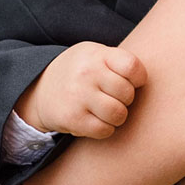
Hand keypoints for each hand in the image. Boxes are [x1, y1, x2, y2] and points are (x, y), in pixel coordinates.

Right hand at [15, 41, 147, 138]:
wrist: (39, 88)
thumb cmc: (79, 70)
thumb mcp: (94, 54)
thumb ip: (117, 61)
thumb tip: (146, 80)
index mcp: (96, 55)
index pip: (131, 67)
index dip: (139, 78)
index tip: (133, 81)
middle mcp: (87, 74)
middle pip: (127, 93)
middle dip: (126, 99)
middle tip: (116, 97)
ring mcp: (78, 97)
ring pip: (118, 114)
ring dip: (118, 116)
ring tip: (109, 110)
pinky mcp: (73, 119)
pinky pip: (104, 130)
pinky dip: (106, 128)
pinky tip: (97, 120)